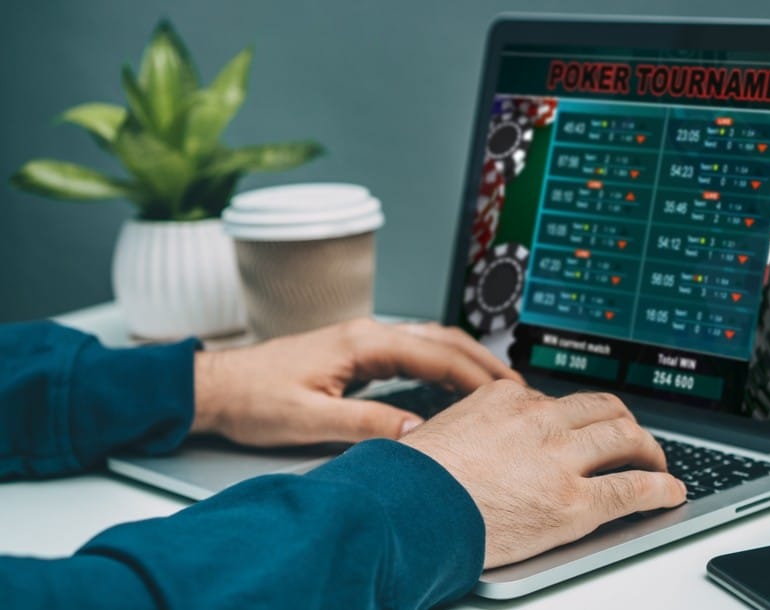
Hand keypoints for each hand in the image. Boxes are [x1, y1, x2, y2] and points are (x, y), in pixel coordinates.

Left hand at [191, 319, 521, 445]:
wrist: (219, 387)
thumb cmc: (255, 399)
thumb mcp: (309, 420)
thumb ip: (366, 424)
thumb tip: (418, 433)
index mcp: (362, 343)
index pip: (434, 355)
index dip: (473, 375)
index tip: (503, 393)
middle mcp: (367, 333)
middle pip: (440, 338)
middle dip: (480, 360)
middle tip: (515, 385)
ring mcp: (363, 339)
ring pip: (429, 340)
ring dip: (464, 358)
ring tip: (494, 382)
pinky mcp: (356, 351)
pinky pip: (412, 350)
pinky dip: (441, 362)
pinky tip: (450, 381)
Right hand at [401, 380, 686, 567]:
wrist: (405, 511)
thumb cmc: (412, 480)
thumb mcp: (445, 431)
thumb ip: (478, 427)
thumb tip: (482, 441)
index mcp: (507, 398)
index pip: (559, 401)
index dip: (579, 419)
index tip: (587, 429)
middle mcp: (540, 420)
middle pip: (603, 409)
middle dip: (625, 424)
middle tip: (634, 441)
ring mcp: (560, 459)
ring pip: (625, 439)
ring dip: (649, 450)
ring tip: (658, 464)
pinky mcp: (574, 502)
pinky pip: (632, 489)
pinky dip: (660, 489)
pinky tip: (671, 492)